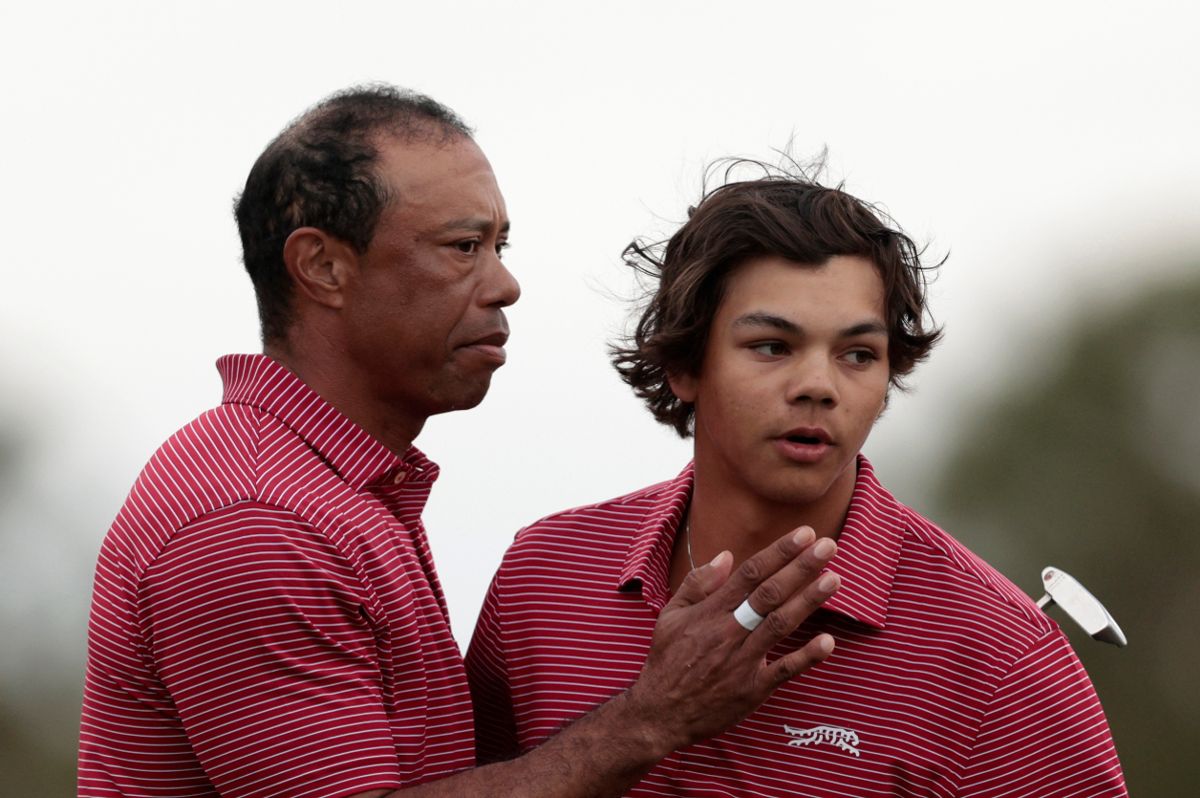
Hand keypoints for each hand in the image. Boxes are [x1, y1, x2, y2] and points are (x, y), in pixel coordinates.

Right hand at [623, 527, 838, 753]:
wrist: (660, 712)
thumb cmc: (667, 659)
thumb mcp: (670, 615)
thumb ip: (698, 583)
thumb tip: (725, 556)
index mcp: (710, 611)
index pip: (750, 573)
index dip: (779, 552)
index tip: (804, 534)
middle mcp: (729, 631)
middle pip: (770, 593)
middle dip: (800, 567)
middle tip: (828, 545)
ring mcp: (742, 661)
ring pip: (780, 624)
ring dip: (809, 601)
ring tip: (834, 579)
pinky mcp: (752, 689)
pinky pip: (783, 670)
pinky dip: (807, 657)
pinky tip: (829, 642)